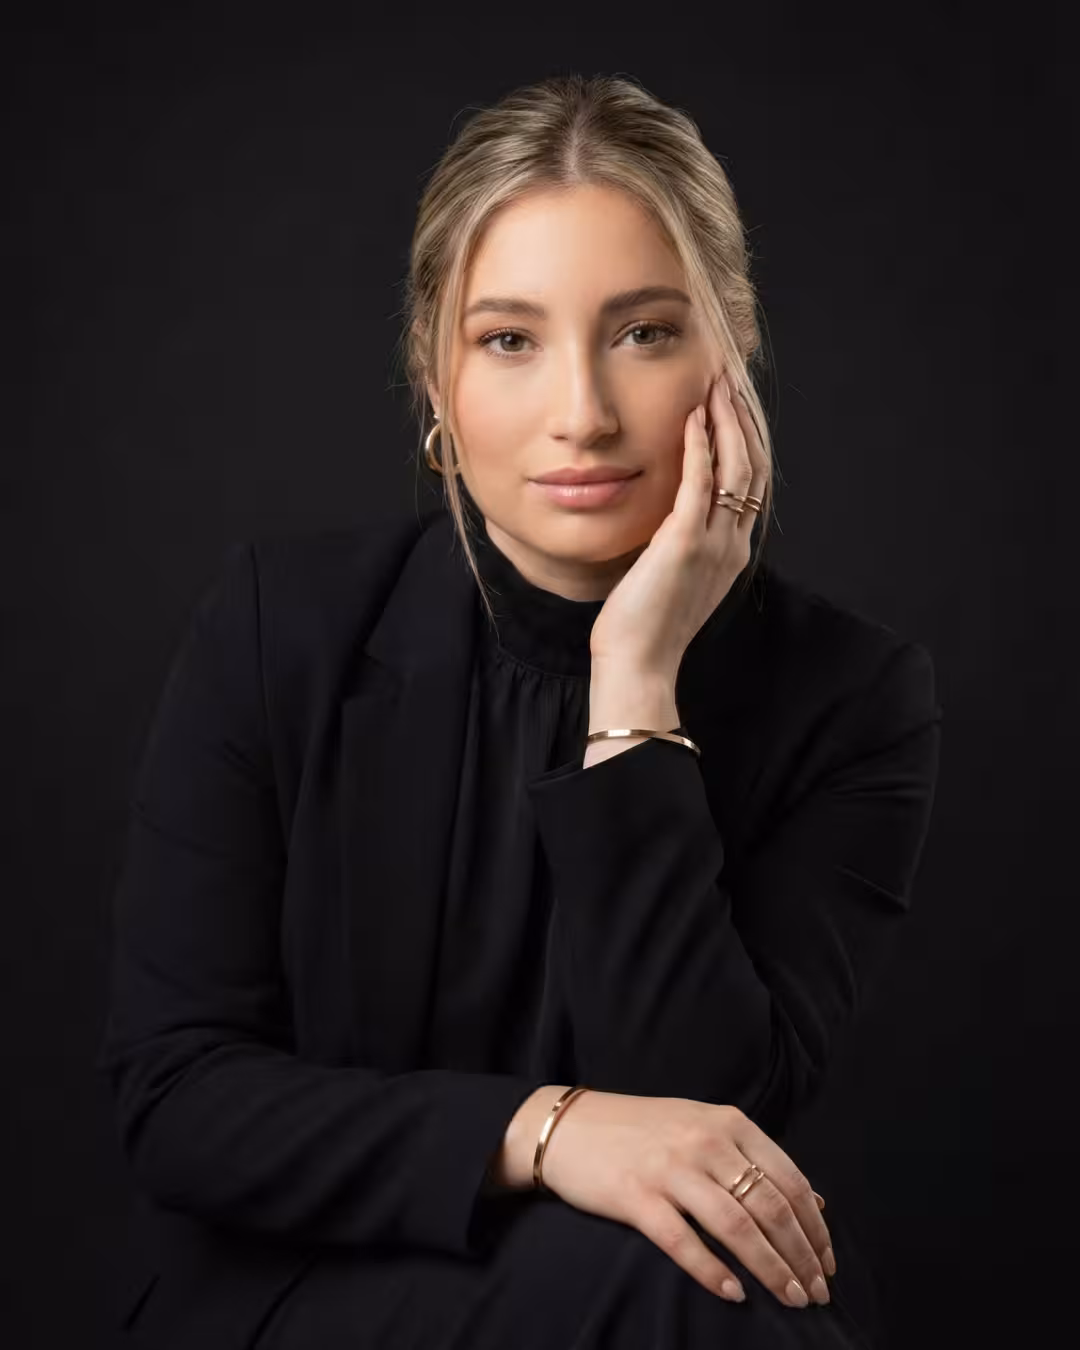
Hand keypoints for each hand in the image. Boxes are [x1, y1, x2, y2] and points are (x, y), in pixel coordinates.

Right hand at [540, 1088, 833, 1308]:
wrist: (569, 1126)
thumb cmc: (642, 1131)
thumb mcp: (704, 1127)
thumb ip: (756, 1159)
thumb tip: (817, 1200)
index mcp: (727, 1122)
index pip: (789, 1179)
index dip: (815, 1227)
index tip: (827, 1264)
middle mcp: (704, 1141)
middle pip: (769, 1206)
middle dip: (801, 1256)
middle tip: (817, 1293)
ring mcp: (670, 1168)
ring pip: (736, 1225)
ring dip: (771, 1268)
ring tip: (791, 1299)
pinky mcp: (636, 1196)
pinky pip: (683, 1241)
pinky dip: (713, 1271)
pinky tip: (734, 1294)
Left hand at [588, 370, 769, 677]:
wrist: (638, 663)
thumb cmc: (644, 626)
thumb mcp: (671, 577)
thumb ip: (680, 543)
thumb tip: (668, 514)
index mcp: (733, 551)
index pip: (753, 482)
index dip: (748, 438)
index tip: (733, 403)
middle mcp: (733, 544)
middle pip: (754, 466)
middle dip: (744, 418)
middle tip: (730, 378)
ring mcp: (713, 544)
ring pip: (736, 468)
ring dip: (727, 421)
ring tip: (716, 385)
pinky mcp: (684, 544)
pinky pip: (700, 486)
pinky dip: (700, 448)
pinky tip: (693, 418)